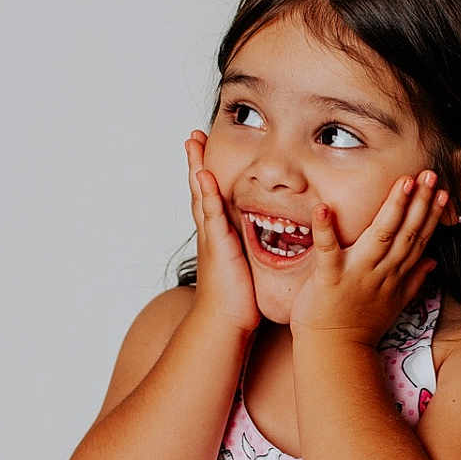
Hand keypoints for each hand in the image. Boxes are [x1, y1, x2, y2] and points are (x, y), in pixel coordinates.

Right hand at [184, 130, 260, 335]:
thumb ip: (251, 249)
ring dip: (197, 168)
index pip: (211, 197)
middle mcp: (212, 232)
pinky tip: (205, 176)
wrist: (225, 323)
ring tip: (193, 143)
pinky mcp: (219, 247)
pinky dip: (207, 195)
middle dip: (196, 162)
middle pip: (200, 189)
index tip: (205, 150)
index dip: (207, 174)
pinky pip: (212, 215)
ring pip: (202, 196)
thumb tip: (268, 237)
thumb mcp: (246, 266)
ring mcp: (213, 237)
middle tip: (192, 136)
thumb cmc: (237, 300)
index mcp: (219, 235)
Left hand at [289, 169, 447, 346]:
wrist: (335, 350)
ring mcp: (356, 274)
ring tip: (403, 182)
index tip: (442, 192)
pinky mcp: (329, 278)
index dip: (431, 215)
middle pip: (405, 233)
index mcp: (395, 275)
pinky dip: (325, 230)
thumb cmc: (361, 326)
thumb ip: (414, 280)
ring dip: (393, 208)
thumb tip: (433, 262)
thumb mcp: (396, 303)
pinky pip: (327, 251)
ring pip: (380, 236)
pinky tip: (323, 208)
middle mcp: (380, 271)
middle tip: (429, 174)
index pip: (419, 240)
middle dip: (419, 203)